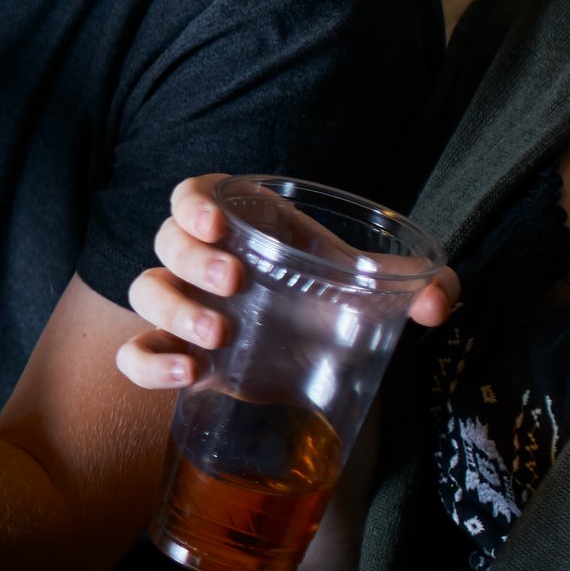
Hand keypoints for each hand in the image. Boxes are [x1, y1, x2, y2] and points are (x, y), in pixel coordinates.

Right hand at [117, 174, 457, 391]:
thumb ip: (418, 284)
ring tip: (217, 336)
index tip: (219, 223)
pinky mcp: (175, 355)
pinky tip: (186, 374)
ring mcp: (182, 308)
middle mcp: (199, 261)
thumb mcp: (368, 284)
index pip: (192, 196)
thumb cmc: (328, 301)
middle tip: (235, 282)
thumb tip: (436, 304)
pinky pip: (133, 354)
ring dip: (173, 309)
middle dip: (193, 259)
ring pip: (145, 290)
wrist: (311, 355)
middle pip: (166, 241)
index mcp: (239, 225)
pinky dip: (147, 363)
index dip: (193, 203)